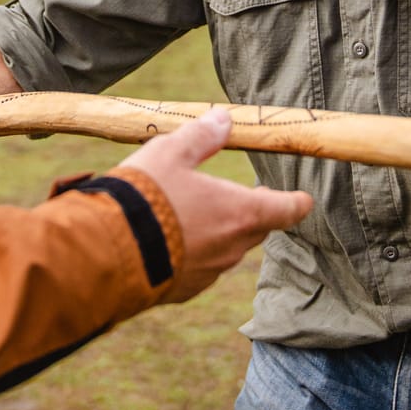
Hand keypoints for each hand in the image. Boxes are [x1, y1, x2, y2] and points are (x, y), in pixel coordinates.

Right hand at [113, 108, 313, 301]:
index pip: (288, 210)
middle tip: (241, 196)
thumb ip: (201, 136)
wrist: (108, 252)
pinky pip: (200, 269)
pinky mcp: (185, 290)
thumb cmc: (145, 196)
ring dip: (219, 232)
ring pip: (227, 249)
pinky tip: (169, 240)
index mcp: (241, 212)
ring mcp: (210, 272)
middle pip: (257, 227)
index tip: (303, 198)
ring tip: (194, 214)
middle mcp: (233, 246)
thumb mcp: (171, 152)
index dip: (297, 202)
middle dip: (252, 211)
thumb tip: (223, 119)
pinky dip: (193, 253)